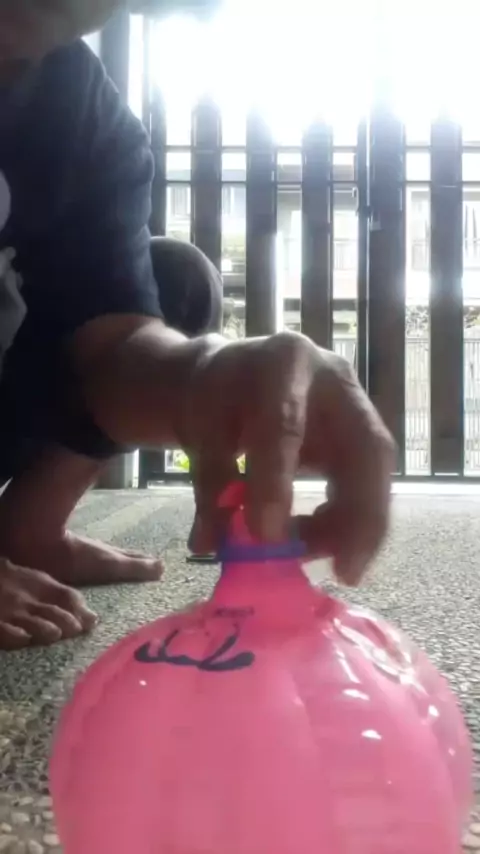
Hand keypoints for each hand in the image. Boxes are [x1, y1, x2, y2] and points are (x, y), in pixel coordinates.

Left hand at [181, 331, 394, 585]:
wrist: (235, 374)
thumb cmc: (218, 399)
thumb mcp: (202, 429)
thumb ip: (210, 482)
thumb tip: (210, 545)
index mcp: (283, 362)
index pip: (284, 423)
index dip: (277, 481)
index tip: (266, 538)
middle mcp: (333, 377)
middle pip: (364, 447)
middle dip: (360, 514)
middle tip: (346, 571)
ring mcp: (356, 403)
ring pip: (377, 468)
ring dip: (360, 525)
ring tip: (328, 562)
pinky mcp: (362, 431)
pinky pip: (370, 480)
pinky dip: (352, 520)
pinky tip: (322, 542)